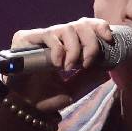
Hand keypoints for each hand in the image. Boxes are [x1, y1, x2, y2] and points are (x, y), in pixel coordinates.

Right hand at [7, 17, 126, 107]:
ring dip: (75, 49)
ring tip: (69, 67)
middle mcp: (56, 38)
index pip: (86, 26)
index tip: (108, 39)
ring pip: (67, 29)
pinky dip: (58, 49)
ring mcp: (41, 37)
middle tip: (88, 62)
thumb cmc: (45, 98)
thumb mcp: (73, 89)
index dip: (99, 27)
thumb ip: (89, 78)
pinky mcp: (25, 38)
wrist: (23, 106)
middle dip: (91, 42)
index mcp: (68, 45)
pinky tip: (56, 64)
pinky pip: (48, 35)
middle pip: (81, 24)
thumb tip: (108, 67)